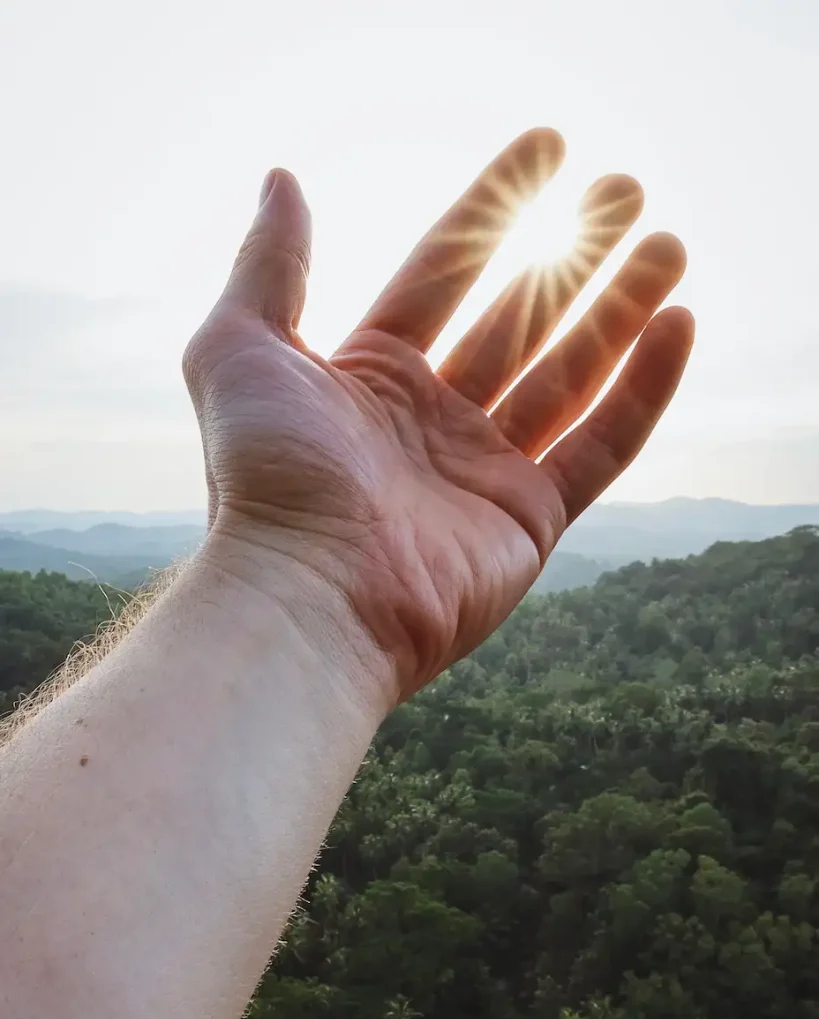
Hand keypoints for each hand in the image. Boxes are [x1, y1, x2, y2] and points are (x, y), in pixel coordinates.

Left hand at [183, 129, 692, 699]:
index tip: (549, 146)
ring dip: (621, 308)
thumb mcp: (240, 346)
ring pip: (570, 372)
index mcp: (372, 373)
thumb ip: (270, 264)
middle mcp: (433, 417)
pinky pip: (600, 445)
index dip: (495, 202)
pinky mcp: (531, 519)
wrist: (310, 597)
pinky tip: (675, 327)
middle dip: (574, 252)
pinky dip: (641, 390)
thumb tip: (284, 178)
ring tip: (668, 245)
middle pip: (519, 315)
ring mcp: (485, 469)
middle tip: (625, 191)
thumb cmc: (267, 476)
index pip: (446, 267)